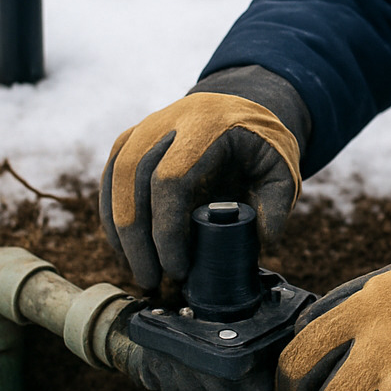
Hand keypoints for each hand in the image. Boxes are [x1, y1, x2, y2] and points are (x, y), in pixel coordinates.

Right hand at [99, 92, 300, 286]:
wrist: (240, 108)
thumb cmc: (260, 145)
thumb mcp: (280, 169)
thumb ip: (277, 204)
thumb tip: (262, 243)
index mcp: (205, 125)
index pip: (171, 179)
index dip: (167, 229)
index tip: (178, 268)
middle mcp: (166, 122)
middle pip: (134, 180)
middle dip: (138, 239)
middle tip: (152, 282)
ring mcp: (143, 128)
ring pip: (116, 180)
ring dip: (120, 233)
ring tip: (139, 272)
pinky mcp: (129, 140)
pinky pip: (110, 179)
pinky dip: (112, 217)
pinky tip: (123, 249)